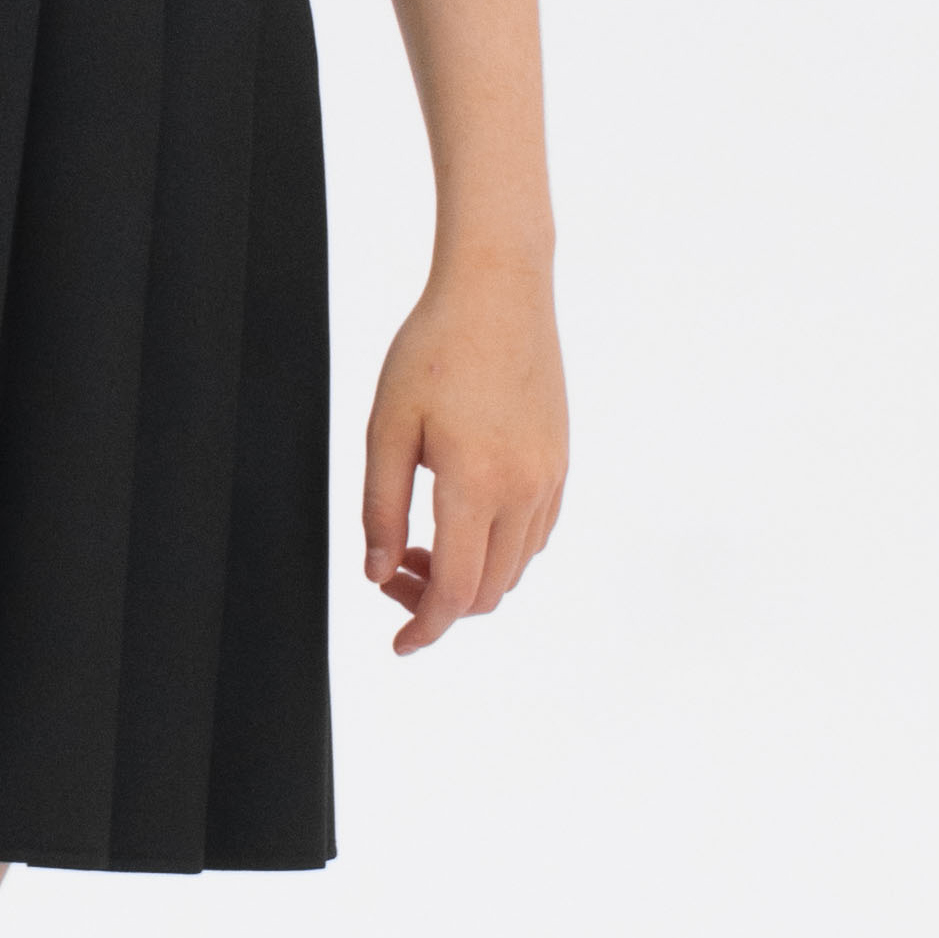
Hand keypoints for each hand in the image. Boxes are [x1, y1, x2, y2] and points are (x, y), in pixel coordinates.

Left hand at [361, 259, 566, 655]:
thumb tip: (378, 572)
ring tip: (418, 540)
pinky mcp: (560, 462)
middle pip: (487, 591)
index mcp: (476, 484)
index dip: (424, 628)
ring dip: (467, 576)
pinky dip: (497, 551)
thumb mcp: (386, 427)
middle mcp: (524, 490)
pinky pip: (535, 536)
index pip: (454, 590)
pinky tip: (461, 520)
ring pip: (514, 568)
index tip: (399, 646)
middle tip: (392, 570)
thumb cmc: (434, 349)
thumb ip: (380, 506)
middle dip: (437, 602)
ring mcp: (549, 478)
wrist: (499, 291)